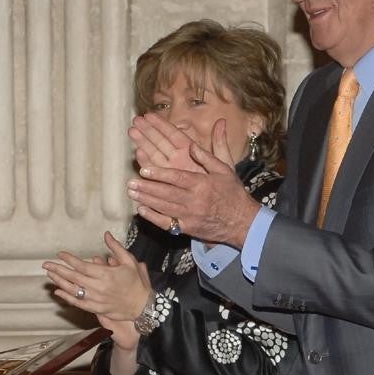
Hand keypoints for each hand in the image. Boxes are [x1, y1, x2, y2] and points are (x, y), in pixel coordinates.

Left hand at [43, 232, 152, 320]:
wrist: (142, 305)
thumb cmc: (136, 282)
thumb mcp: (129, 261)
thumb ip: (116, 248)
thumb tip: (106, 234)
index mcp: (106, 274)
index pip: (82, 265)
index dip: (70, 260)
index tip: (61, 254)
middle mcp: (98, 287)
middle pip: (74, 277)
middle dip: (58, 270)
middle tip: (46, 264)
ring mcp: (96, 299)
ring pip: (73, 290)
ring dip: (59, 282)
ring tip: (49, 275)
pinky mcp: (96, 309)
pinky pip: (78, 303)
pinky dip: (66, 298)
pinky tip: (58, 292)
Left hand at [127, 120, 260, 248]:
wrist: (242, 222)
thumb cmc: (233, 193)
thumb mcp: (224, 170)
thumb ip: (207, 156)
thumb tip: (191, 145)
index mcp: (202, 184)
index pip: (176, 178)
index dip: (159, 173)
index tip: (144, 169)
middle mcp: (194, 200)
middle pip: (166, 193)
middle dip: (146, 187)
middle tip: (130, 183)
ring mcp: (190, 216)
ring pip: (163, 207)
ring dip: (146, 200)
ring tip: (131, 193)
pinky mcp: (188, 229)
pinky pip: (167, 223)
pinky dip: (153, 217)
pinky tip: (142, 210)